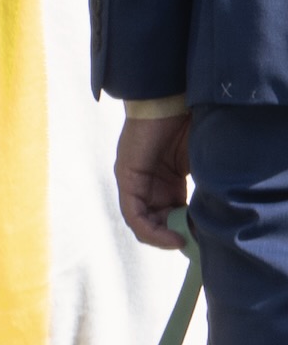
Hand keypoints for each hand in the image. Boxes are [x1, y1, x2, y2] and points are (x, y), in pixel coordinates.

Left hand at [121, 105, 195, 254]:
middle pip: (156, 223)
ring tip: (184, 242)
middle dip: (176, 237)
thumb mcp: (201, 166)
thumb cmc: (190, 126)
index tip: (204, 242)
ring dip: (164, 237)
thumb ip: (204, 190)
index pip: (171, 216)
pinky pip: (134, 214)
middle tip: (195, 245)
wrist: (172, 99)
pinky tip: (172, 235)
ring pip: (143, 223)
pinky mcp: (127, 178)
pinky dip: (151, 229)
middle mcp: (147, 185)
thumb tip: (217, 218)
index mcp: (166, 182)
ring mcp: (134, 181)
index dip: (186, 231)